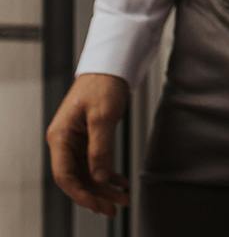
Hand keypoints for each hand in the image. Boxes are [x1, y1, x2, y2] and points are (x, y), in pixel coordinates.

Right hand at [46, 73, 130, 216]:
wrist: (111, 65)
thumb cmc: (102, 82)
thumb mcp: (102, 116)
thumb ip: (100, 148)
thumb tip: (99, 176)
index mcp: (61, 136)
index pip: (65, 175)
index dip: (80, 193)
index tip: (97, 204)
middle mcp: (65, 141)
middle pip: (77, 178)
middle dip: (95, 195)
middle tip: (113, 208)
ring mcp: (76, 141)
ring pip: (87, 173)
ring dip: (104, 187)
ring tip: (122, 198)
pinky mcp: (88, 138)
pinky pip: (95, 163)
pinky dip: (107, 173)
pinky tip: (120, 181)